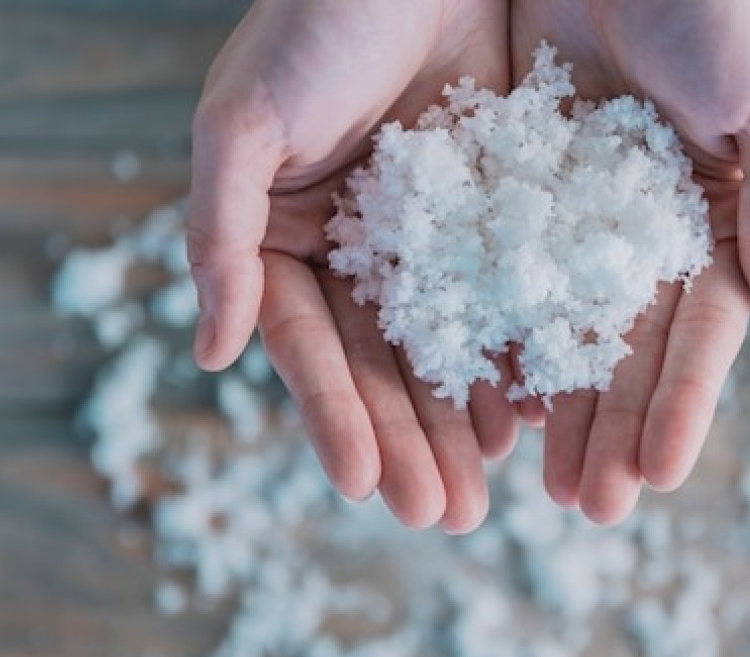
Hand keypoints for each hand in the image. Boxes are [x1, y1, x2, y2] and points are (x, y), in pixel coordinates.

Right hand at [189, 0, 514, 533]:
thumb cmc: (313, 21)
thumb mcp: (244, 122)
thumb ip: (220, 234)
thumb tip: (209, 354)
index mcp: (287, 236)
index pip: (310, 347)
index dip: (333, 416)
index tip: (360, 485)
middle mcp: (357, 249)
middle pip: (383, 364)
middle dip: (411, 441)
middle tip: (443, 515)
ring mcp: (428, 237)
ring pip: (447, 345)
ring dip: (465, 420)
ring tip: (489, 490)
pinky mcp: (495, 212)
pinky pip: (509, 295)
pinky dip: (520, 353)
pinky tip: (540, 410)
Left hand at [512, 0, 749, 522]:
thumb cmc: (718, 4)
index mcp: (712, 222)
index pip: (697, 334)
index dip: (678, 404)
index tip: (655, 475)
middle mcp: (639, 233)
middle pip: (622, 349)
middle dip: (607, 429)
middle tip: (585, 508)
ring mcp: (572, 213)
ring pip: (556, 327)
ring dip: (549, 406)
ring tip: (531, 481)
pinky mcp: (510, 183)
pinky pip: (495, 269)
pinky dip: (488, 331)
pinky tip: (475, 394)